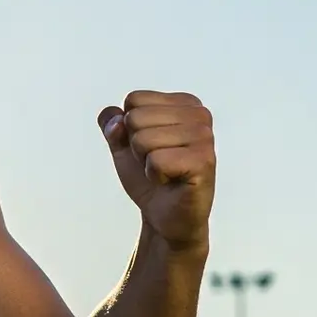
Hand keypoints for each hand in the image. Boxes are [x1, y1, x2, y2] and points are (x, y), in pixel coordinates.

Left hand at [98, 91, 214, 252]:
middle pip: (136, 118)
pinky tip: (171, 181)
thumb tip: (115, 119)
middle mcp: (199, 115)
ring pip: (143, 139)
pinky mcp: (204, 161)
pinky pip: (156, 160)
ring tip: (165, 172)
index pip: (134, 99)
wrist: (164, 217)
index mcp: (184, 103)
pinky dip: (155, 175)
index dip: (129, 129)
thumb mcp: (123, 146)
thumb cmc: (149, 178)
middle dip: (136, 147)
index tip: (150, 147)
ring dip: (146, 162)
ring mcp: (204, 137)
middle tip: (157, 162)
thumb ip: (112, 124)